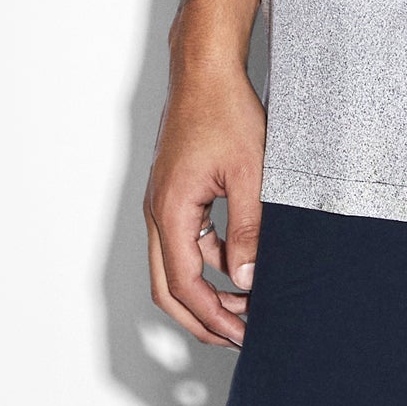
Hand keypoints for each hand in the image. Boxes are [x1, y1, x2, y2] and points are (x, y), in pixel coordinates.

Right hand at [144, 63, 266, 347]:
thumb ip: (248, 228)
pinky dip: (209, 261)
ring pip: (175, 267)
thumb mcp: (248, 172)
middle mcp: (158, 212)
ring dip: (206, 291)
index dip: (213, 317)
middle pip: (169, 288)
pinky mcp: (175, 193)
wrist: (205, 70)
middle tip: (238, 335)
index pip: (185, 285)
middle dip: (202, 318)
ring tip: (245, 304)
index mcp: (171, 211)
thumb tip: (247, 277)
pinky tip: (240, 263)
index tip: (242, 334)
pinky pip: (186, 241)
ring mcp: (164, 203)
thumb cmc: (224, 110)